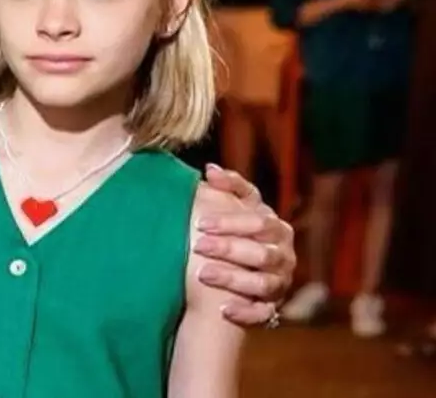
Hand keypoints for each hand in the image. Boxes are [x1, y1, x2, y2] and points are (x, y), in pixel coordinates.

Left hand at [193, 165, 295, 325]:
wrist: (241, 271)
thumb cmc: (233, 230)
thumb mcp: (232, 207)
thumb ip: (226, 188)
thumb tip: (210, 169)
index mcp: (274, 226)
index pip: (257, 219)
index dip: (231, 220)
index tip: (201, 222)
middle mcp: (282, 253)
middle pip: (260, 250)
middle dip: (228, 247)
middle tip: (198, 245)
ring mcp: (280, 281)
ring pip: (262, 282)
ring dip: (233, 278)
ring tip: (203, 274)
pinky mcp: (273, 306)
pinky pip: (263, 313)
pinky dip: (244, 311)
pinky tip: (223, 309)